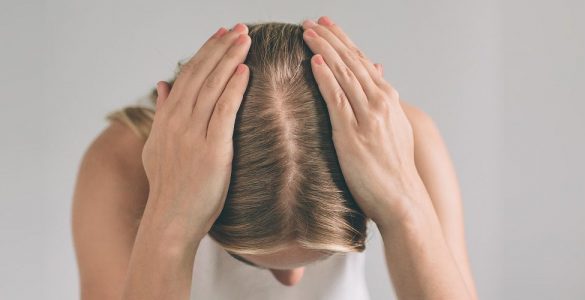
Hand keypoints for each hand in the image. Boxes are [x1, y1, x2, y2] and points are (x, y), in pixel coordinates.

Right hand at [141, 23, 250, 241]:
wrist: (170, 220)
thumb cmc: (168, 186)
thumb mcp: (155, 147)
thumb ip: (161, 113)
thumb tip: (163, 84)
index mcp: (166, 119)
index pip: (187, 76)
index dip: (205, 52)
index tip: (220, 34)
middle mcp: (177, 121)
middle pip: (201, 74)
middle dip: (221, 47)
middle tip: (239, 28)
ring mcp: (193, 134)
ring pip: (212, 87)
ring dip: (230, 60)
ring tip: (245, 39)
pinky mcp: (212, 150)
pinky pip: (224, 111)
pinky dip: (234, 89)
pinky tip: (245, 71)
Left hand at [301, 16, 423, 224]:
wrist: (403, 199)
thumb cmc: (394, 168)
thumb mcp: (395, 129)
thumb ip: (384, 101)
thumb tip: (377, 74)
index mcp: (388, 100)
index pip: (361, 61)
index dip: (342, 41)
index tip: (326, 26)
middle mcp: (380, 102)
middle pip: (351, 62)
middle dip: (330, 38)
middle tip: (310, 22)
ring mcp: (368, 117)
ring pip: (344, 74)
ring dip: (324, 51)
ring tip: (306, 33)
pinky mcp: (353, 135)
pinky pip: (337, 99)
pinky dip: (326, 78)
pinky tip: (314, 62)